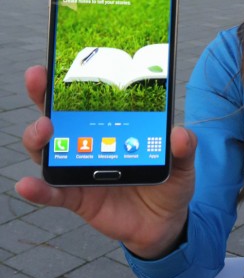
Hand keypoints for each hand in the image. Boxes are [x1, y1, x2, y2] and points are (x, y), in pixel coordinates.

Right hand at [16, 66, 195, 258]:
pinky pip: (53, 193)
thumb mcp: (182, 163)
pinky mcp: (77, 198)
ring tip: (45, 129)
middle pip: (56, 115)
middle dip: (43, 94)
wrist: (164, 223)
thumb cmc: (168, 183)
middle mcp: (87, 142)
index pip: (86, 97)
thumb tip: (179, 134)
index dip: (69, 77)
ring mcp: (79, 169)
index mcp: (111, 125)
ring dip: (38, 137)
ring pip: (47, 151)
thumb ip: (183, 148)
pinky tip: (26, 185)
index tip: (57, 55)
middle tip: (39, 79)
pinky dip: (38, 190)